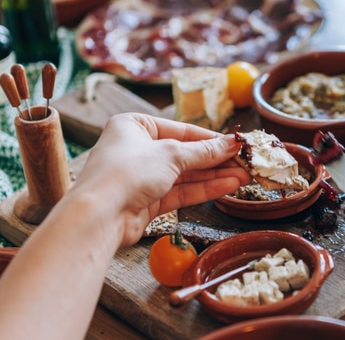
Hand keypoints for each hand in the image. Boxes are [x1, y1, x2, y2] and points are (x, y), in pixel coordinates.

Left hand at [73, 113, 250, 245]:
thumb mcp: (171, 155)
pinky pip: (182, 191)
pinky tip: (229, 186)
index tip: (237, 144)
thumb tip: (233, 143)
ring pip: (186, 175)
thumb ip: (204, 151)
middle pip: (186, 153)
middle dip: (217, 160)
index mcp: (135, 126)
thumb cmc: (125, 172)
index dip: (211, 139)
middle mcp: (137, 150)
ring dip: (216, 176)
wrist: (98, 217)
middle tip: (246, 162)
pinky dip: (205, 189)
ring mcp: (142, 177)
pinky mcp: (148, 201)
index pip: (181, 130)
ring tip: (245, 175)